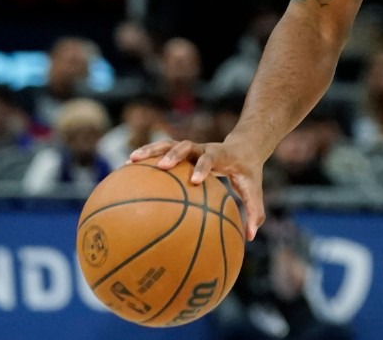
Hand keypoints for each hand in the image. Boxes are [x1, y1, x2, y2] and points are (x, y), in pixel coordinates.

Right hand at [129, 138, 264, 239]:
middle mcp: (205, 148)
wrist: (245, 147)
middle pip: (187, 145)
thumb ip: (255, 211)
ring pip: (170, 143)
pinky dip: (147, 155)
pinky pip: (162, 150)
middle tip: (161, 167)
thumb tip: (251, 238)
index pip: (212, 158)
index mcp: (222, 155)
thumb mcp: (254, 189)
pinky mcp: (183, 151)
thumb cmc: (248, 172)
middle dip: (174, 154)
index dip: (203, 167)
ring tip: (131, 159)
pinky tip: (127, 166)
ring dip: (152, 150)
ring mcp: (193, 148)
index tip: (195, 180)